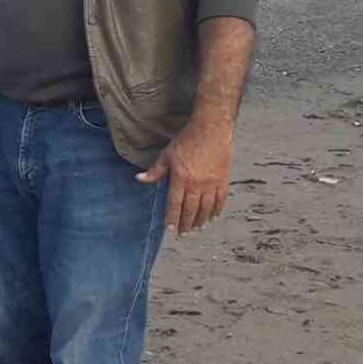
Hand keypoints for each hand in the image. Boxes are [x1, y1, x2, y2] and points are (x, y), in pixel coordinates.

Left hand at [135, 119, 234, 234]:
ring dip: (201, 220)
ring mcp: (211, 182)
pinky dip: (217, 210)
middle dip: (186, 224)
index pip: (174, 204)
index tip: (170, 229)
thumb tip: (139, 179)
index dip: (172, 218)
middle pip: (190, 209)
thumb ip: (155, 171)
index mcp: (181, 179)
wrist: (212, 128)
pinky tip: (213, 217)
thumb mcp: (167, 154)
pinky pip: (221, 199)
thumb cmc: (187, 139)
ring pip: (206, 208)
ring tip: (197, 229)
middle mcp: (197, 184)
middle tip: (183, 235)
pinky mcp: (223, 179)